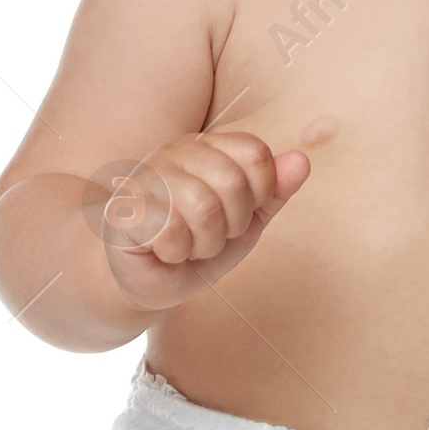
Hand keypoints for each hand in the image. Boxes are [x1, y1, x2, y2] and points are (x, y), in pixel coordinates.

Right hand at [89, 132, 309, 309]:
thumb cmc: (195, 246)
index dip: (257, 197)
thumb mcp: (245, 221)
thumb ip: (274, 192)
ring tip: (186, 246)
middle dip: (229, 227)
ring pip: (204, 208)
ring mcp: (147, 175)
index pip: (256, 155)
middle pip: (233, 183)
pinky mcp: (125, 208)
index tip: (234, 217)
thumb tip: (302, 161)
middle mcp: (176, 151)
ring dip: (203, 243)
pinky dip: (176, 253)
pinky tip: (164, 252)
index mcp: (208, 147)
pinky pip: (171, 230)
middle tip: (206, 237)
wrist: (146, 282)